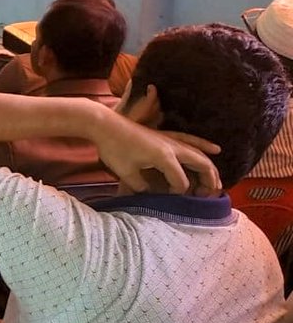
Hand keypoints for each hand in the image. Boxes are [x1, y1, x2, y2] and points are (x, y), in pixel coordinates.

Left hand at [96, 85, 221, 195]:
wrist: (104, 124)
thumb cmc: (113, 148)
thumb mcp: (126, 173)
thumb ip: (141, 186)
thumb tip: (151, 193)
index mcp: (164, 157)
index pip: (180, 181)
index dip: (178, 193)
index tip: (169, 198)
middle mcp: (172, 147)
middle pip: (201, 164)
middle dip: (208, 182)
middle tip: (210, 196)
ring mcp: (170, 139)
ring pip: (199, 153)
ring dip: (209, 167)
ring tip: (216, 182)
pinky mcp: (166, 135)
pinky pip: (191, 140)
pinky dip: (204, 145)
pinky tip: (215, 149)